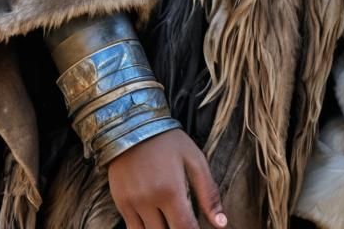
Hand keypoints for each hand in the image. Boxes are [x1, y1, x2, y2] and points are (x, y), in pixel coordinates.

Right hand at [107, 128, 226, 228]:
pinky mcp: (121, 204)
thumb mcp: (194, 159)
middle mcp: (150, 201)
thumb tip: (222, 223)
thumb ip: (209, 192)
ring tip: (172, 220)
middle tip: (185, 221)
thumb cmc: (168, 141)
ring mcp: (133, 204)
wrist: (132, 125)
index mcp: (172, 190)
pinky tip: (156, 223)